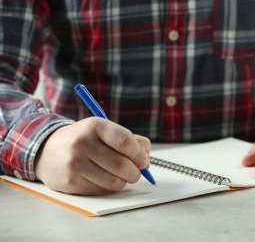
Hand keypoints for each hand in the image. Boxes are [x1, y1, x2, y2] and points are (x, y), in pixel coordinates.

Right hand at [35, 117, 150, 194]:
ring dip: (123, 181)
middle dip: (136, 172)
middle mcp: (82, 143)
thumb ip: (130, 140)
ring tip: (120, 175)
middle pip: (122, 165)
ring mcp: (75, 164)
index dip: (139, 154)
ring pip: (115, 182)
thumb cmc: (84, 139)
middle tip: (136, 172)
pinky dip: (109, 187)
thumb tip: (146, 158)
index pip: (125, 142)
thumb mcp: (104, 130)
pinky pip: (102, 190)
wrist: (46, 150)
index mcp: (95, 126)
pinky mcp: (71, 182)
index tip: (143, 160)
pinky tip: (103, 178)